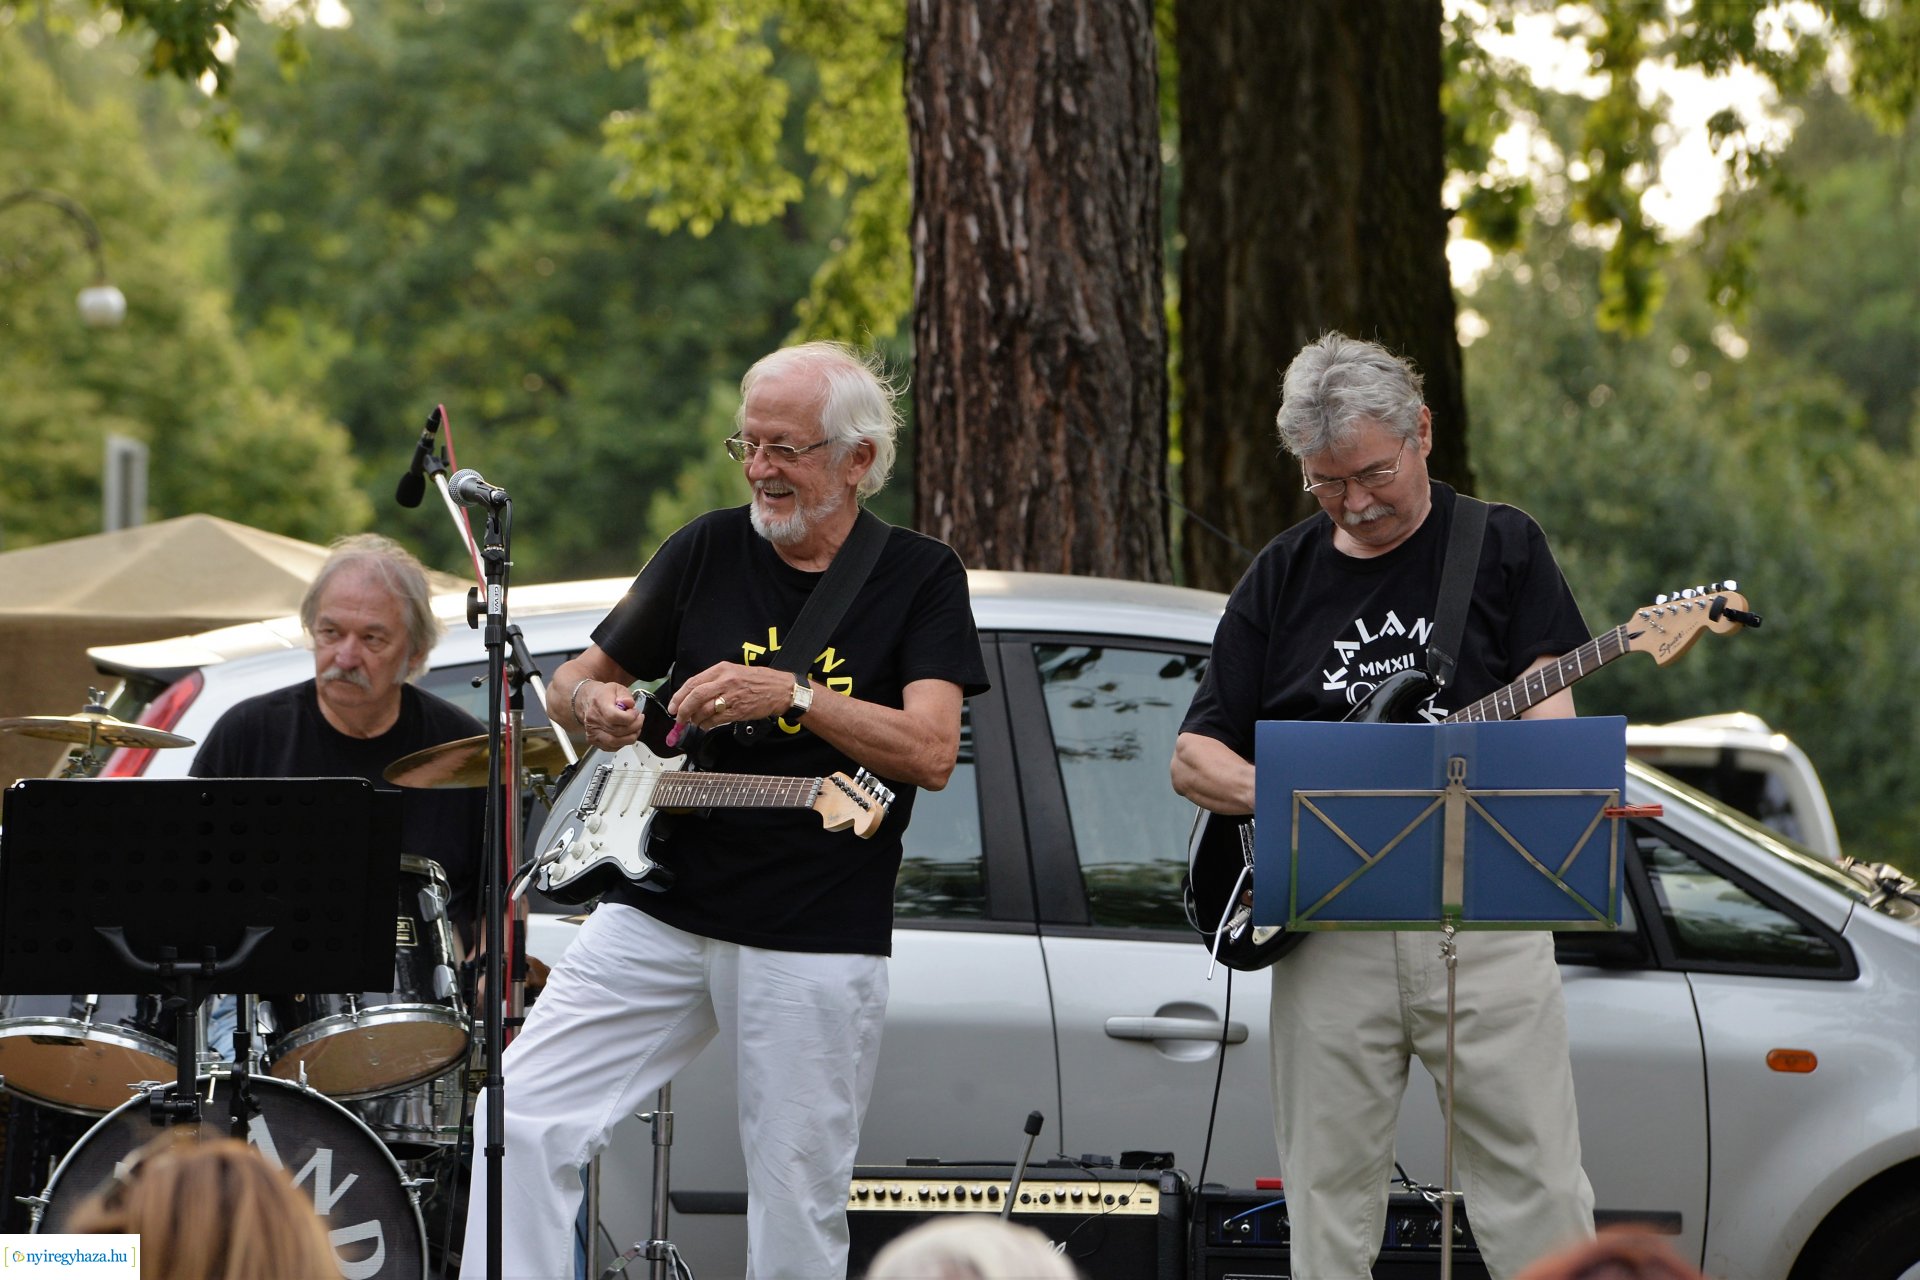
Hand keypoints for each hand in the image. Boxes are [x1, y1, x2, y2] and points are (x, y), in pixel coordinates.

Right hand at [576, 679, 641, 749]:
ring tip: (636, 728)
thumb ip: (625, 695)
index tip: (635, 712)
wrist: (588, 701)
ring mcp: (592, 732)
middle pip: (617, 731)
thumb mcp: (616, 688)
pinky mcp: (593, 740)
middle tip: (640, 719)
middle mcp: (593, 720)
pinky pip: (612, 747)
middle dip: (635, 726)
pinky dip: (623, 743)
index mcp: (598, 704)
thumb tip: (630, 704)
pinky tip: (627, 734)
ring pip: (615, 742)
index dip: (630, 717)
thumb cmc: (603, 694)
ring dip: (631, 737)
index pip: (614, 717)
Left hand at [667, 661, 799, 731]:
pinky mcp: (738, 711)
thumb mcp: (735, 672)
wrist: (781, 690)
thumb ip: (715, 680)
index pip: (693, 682)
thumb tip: (693, 695)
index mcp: (722, 669)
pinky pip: (716, 720)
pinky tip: (706, 725)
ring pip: (704, 710)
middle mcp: (725, 681)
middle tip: (678, 718)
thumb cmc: (759, 681)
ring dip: (695, 719)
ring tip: (694, 722)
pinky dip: (707, 724)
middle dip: (683, 709)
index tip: (672, 706)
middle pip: (695, 696)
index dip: (679, 696)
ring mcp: (732, 697)